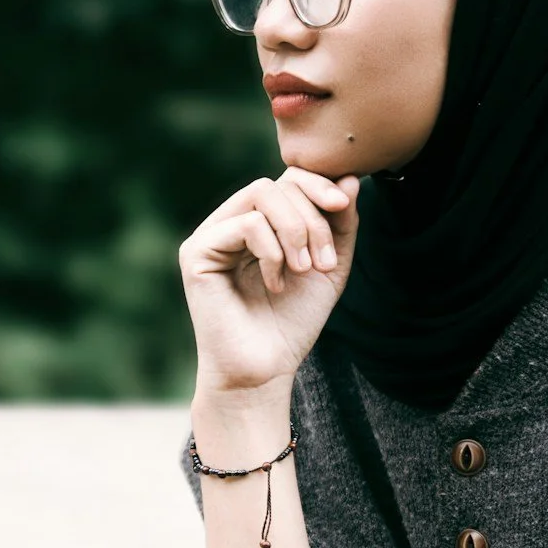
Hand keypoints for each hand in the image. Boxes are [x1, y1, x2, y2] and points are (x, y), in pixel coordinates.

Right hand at [179, 168, 360, 394]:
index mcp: (260, 222)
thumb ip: (340, 223)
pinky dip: (272, 250)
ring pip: (260, 194)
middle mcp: (231, 221)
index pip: (288, 178)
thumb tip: (351, 178)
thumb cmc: (293, 322)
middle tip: (323, 261)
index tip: (343, 207)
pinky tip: (276, 282)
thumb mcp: (329, 266)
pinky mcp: (197, 252)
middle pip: (278, 184)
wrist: (264, 370)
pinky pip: (245, 224)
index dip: (319, 184)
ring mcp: (211, 234)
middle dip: (312, 218)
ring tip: (303, 270)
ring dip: (295, 230)